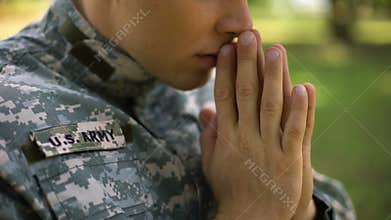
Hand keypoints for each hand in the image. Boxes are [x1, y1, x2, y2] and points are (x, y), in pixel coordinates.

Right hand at [199, 30, 316, 219]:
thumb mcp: (212, 164)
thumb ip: (209, 137)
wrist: (251, 219)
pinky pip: (296, 131)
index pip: (225, 97)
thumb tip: (204, 112)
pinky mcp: (290, 160)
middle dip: (247, 63)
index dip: (226, 72)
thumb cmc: (231, 190)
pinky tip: (302, 87)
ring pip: (271, 106)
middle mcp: (245, 138)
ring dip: (274, 77)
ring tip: (275, 50)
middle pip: (246, 94)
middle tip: (249, 36)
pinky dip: (301, 110)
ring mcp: (268, 148)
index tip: (228, 49)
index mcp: (226, 137)